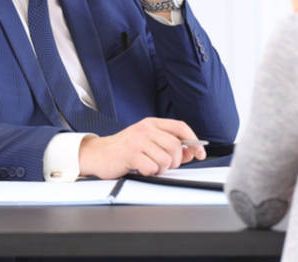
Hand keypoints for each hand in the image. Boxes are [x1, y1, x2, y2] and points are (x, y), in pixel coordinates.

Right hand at [78, 117, 206, 178]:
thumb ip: (167, 145)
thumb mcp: (146, 141)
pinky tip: (141, 169)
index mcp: (151, 124)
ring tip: (150, 167)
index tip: (199, 153)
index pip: (180, 127)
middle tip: (165, 166)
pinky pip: (152, 167)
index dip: (194, 141)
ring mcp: (137, 141)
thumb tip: (190, 152)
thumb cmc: (124, 150)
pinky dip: (150, 173)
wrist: (98, 154)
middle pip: (175, 145)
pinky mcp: (130, 154)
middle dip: (175, 161)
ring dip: (161, 168)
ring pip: (165, 159)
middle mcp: (145, 129)